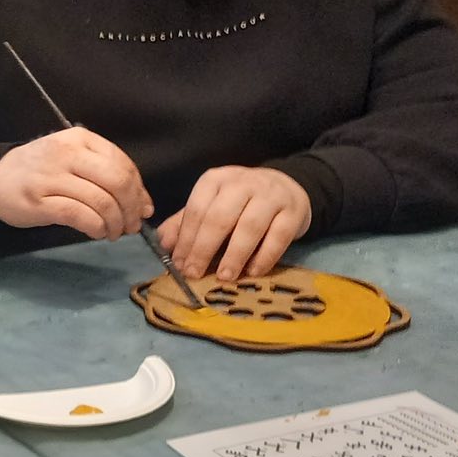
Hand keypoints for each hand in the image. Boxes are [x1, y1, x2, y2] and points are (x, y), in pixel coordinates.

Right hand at [0, 127, 150, 241]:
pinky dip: (96, 228)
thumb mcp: (72, 159)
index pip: (122, 164)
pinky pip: (80, 216)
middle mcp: (66, 154)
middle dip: (131, 209)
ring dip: (115, 223)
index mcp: (79, 139)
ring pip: (101, 202)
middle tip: (130, 226)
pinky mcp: (39, 201)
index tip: (142, 209)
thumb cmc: (39, 171)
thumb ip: (106, 174)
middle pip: (117, 182)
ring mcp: (50, 177)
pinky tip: (96, 232)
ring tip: (113, 232)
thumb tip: (144, 205)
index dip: (139, 190)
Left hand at [158, 166, 311, 280]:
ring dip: (235, 255)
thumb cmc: (240, 201)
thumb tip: (164, 245)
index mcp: (216, 180)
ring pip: (250, 226)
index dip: (186, 239)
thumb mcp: (210, 204)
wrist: (285, 186)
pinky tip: (253, 271)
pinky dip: (265, 257)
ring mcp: (270, 196)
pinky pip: (278, 236)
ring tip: (224, 276)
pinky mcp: (293, 211)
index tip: (179, 264)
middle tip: (195, 273)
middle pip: (220, 217)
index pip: (196, 210)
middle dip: (204, 248)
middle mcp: (242, 183)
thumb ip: (185, 223)